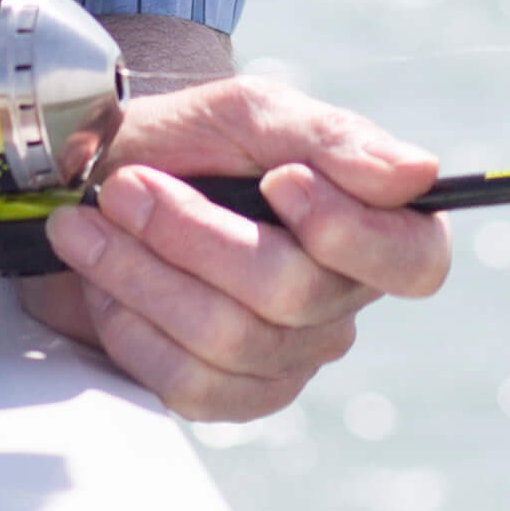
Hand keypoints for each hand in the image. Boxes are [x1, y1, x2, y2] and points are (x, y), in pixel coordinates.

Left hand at [25, 72, 450, 420]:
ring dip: (140, 274)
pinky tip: (106, 283)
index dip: (352, 232)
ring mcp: (289, 356)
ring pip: (229, 339)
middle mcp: (341, 299)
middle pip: (293, 293)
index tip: (281, 181)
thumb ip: (331, 139)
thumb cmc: (191, 143)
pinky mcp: (230, 396)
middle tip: (126, 188)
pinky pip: (189, 384)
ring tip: (93, 225)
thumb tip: (416, 173)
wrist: (100, 182)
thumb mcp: (254, 114)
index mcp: (372, 225)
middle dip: (190, 232)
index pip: (416, 260)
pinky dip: (131, 326)